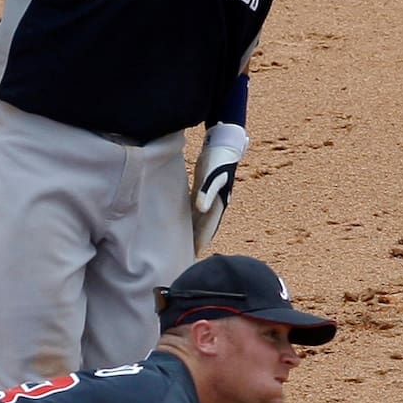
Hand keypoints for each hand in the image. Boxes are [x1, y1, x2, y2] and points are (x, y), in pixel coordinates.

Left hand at [191, 122, 248, 252]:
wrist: (224, 144)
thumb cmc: (220, 159)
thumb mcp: (213, 175)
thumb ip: (206, 192)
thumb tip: (201, 209)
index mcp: (218, 204)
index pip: (207, 229)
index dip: (200, 243)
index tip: (193, 257)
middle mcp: (214, 204)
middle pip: (203, 228)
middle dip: (196, 242)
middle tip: (185, 258)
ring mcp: (208, 198)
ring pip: (198, 221)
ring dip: (191, 233)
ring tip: (182, 246)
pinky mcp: (201, 191)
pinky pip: (193, 210)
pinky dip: (188, 219)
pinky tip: (179, 225)